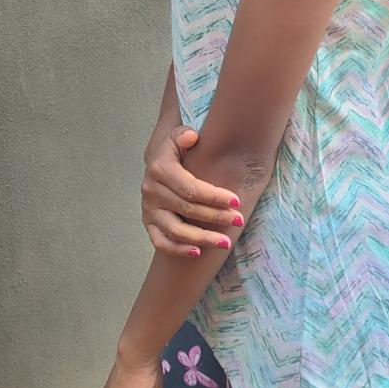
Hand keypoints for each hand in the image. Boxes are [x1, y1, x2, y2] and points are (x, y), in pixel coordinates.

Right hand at [141, 126, 243, 256]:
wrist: (159, 162)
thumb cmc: (177, 151)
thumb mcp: (178, 137)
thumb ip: (184, 134)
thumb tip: (191, 137)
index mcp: (160, 169)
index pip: (190, 188)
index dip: (214, 196)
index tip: (236, 201)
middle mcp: (151, 191)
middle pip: (187, 210)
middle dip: (216, 217)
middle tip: (239, 220)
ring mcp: (149, 210)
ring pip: (175, 230)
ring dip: (202, 238)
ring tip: (225, 242)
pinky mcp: (149, 223)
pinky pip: (161, 242)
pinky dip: (178, 250)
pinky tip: (198, 253)